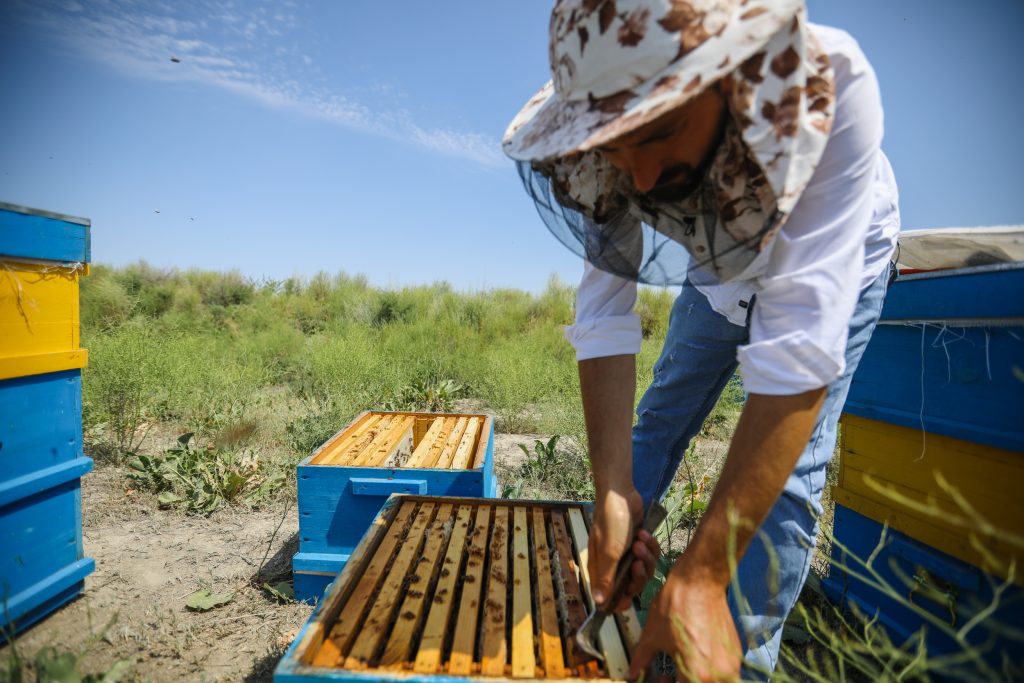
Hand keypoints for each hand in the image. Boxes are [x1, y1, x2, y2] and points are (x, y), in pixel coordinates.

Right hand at [589, 487, 658, 610]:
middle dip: (638, 575)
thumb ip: (606, 579)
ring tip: (640, 541)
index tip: (629, 601)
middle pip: (631, 585)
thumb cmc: (611, 523)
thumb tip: (598, 603)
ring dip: (645, 557)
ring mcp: (626, 554)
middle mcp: (612, 564)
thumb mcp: (610, 552)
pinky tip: (644, 533)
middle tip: (637, 561)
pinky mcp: (639, 544)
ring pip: (644, 570)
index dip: (618, 603)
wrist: (621, 495)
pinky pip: (650, 555)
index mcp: (600, 569)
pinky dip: (650, 546)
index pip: (608, 597)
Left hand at [628, 563, 741, 681]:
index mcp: (696, 673)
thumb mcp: (651, 636)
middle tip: (667, 677)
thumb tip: (631, 674)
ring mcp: (731, 664)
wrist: (699, 582)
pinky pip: (724, 674)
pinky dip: (708, 673)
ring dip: (696, 682)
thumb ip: (641, 660)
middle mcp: (718, 674)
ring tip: (681, 668)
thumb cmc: (674, 606)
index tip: (661, 680)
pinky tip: (694, 658)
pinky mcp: (736, 653)